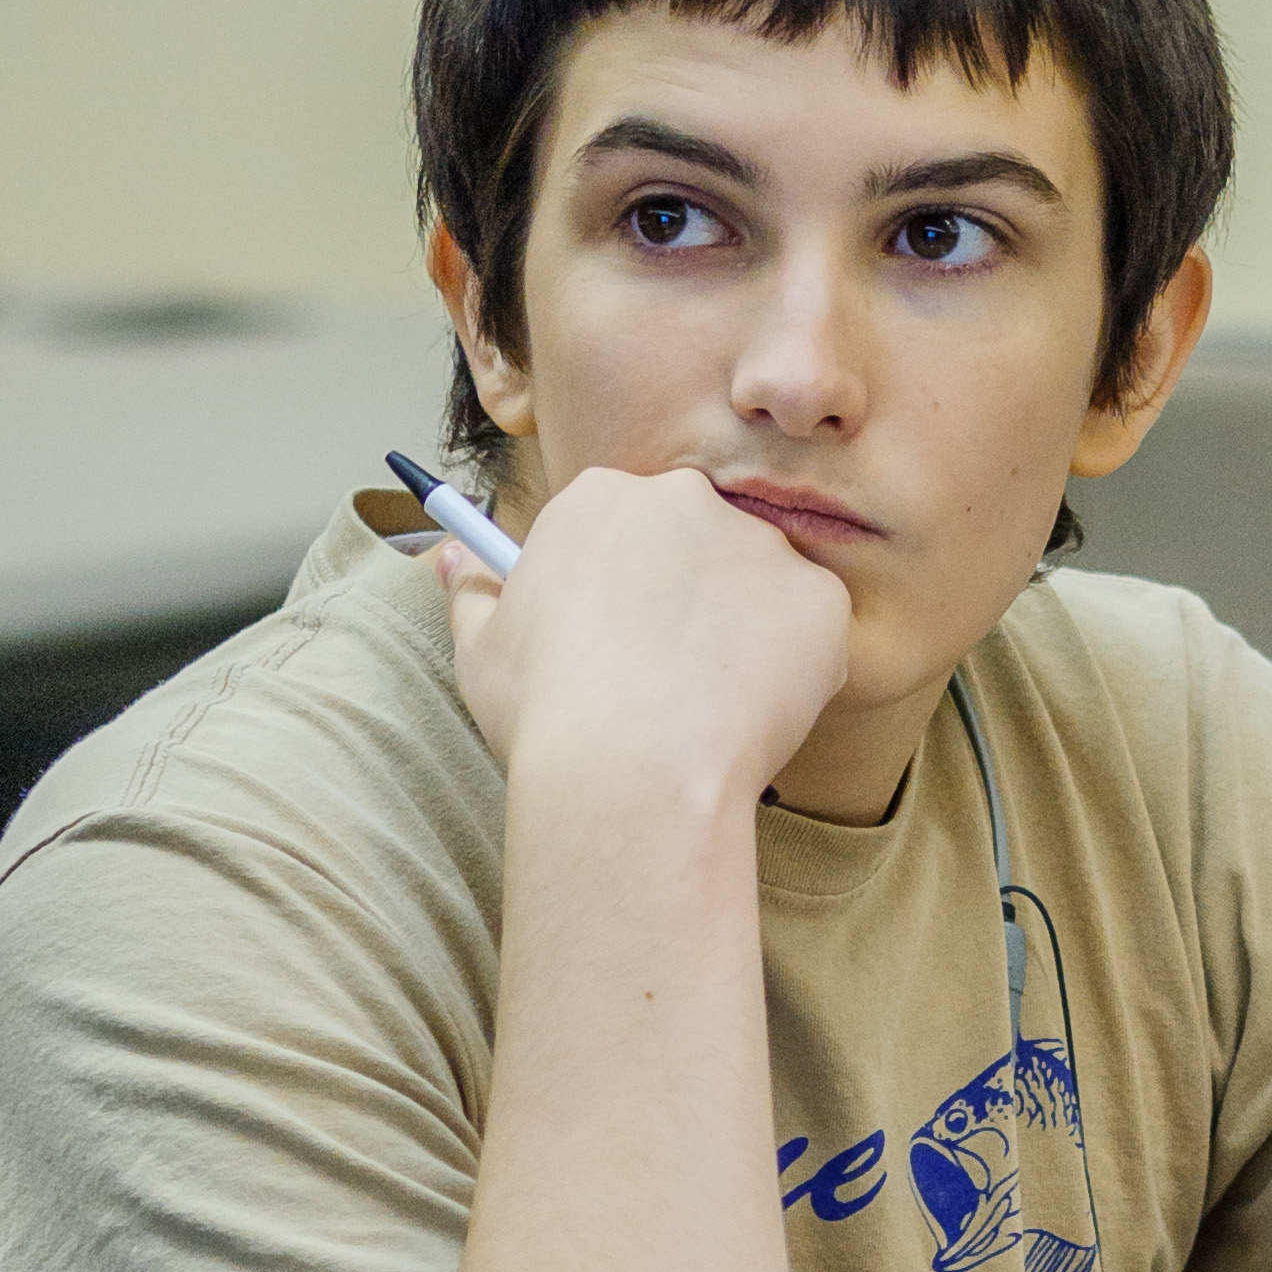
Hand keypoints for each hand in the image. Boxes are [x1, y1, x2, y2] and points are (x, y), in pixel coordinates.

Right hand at [429, 461, 851, 815]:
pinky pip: (814, 630)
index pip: (621, 526)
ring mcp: (760, 545)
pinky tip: (750, 719)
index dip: (621, 590)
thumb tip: (453, 557)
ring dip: (741, 635)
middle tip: (665, 679)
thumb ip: (471, 590)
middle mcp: (684, 499)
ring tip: (704, 711)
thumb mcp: (481, 650)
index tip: (616, 641)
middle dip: (687, 601)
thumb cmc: (548, 714)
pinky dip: (795, 670)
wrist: (633, 773)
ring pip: (759, 586)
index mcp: (600, 498)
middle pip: (695, 543)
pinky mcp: (819, 598)